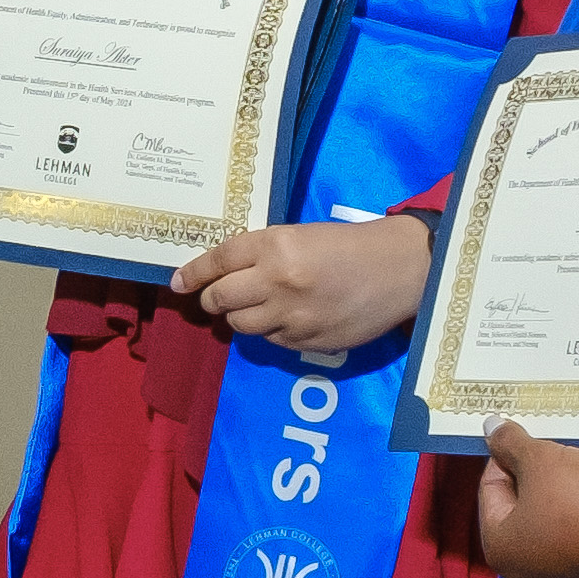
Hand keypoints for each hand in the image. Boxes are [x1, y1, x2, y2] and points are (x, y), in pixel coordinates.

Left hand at [171, 215, 435, 359]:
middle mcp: (278, 281)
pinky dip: (271, 331)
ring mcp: (293, 316)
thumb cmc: (350, 245)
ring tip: (256, 306)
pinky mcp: (308, 341)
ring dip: (240, 317)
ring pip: (241, 325)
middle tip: (214, 297)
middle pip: (222, 299)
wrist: (400, 269)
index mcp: (276, 245)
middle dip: (212, 299)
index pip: (219, 261)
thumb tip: (223, 275)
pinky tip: (289, 317)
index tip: (178, 282)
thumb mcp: (302, 235)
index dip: (194, 273)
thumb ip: (262, 253)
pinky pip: (272, 341)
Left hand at [472, 430, 578, 577]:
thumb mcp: (542, 460)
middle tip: (549, 448)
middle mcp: (528, 577)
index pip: (489, 491)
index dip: (504, 457)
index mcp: (501, 550)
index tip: (523, 435)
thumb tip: (490, 428)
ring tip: (576, 465)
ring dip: (564, 497)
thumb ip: (511, 443)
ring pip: (557, 528)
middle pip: (523, 512)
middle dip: (534, 478)